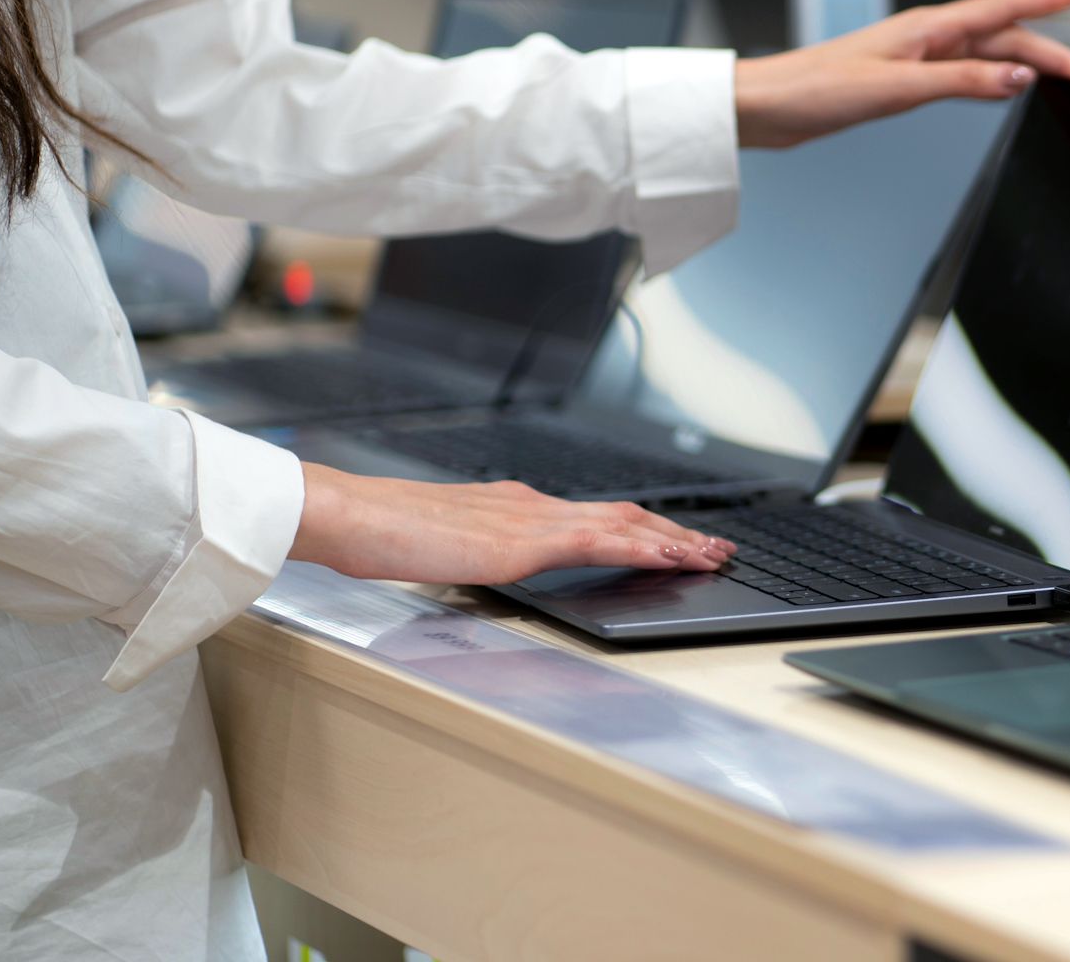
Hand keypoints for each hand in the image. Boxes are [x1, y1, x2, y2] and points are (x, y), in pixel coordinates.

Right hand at [290, 463, 734, 584]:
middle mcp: (535, 506)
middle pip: (625, 515)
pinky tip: (667, 558)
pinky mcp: (523, 541)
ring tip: (711, 556)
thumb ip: (483, 552)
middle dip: (676, 533)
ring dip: (673, 540)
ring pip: (623, 525)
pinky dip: (639, 548)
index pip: (598, 516)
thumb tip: (501, 564)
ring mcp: (531, 520)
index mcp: (518, 507)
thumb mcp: (449, 547)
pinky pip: (597, 542)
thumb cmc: (385, 534)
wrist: (352, 515)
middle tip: (717, 549)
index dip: (645, 529)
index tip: (680, 541)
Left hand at [732, 0, 1069, 147]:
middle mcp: (926, 35)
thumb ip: (961, 82)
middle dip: (1050, 50)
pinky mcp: (902, 78)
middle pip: (1003, 35)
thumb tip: (1019, 77)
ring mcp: (915, 56)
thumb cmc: (817, 90)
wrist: (768, 105)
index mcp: (927, 28)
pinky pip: (964, 72)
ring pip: (986, 54)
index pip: (1002, 8)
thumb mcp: (897, 89)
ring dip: (1026, 64)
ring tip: (1062, 80)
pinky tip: (1003, 87)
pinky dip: (993, 78)